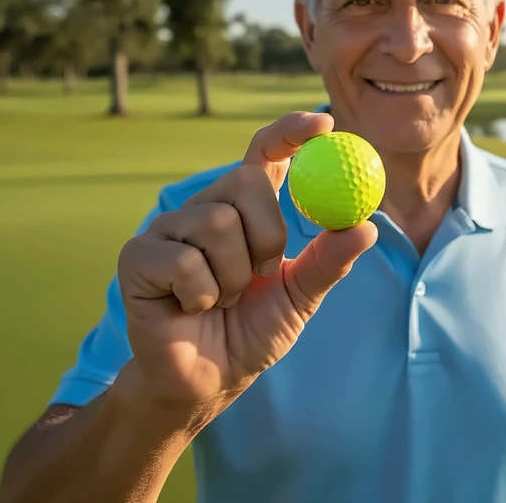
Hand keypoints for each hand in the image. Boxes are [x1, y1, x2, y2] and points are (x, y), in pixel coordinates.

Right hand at [117, 111, 376, 410]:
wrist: (208, 380)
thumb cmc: (252, 331)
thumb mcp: (300, 295)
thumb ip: (329, 260)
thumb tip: (367, 225)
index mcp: (245, 208)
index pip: (265, 152)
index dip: (291, 131)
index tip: (324, 125)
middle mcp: (207, 206)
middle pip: (244, 181)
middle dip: (267, 234)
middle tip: (263, 271)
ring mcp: (169, 227)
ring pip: (216, 222)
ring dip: (233, 276)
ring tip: (223, 298)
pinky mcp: (138, 255)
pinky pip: (182, 259)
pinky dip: (201, 294)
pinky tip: (191, 307)